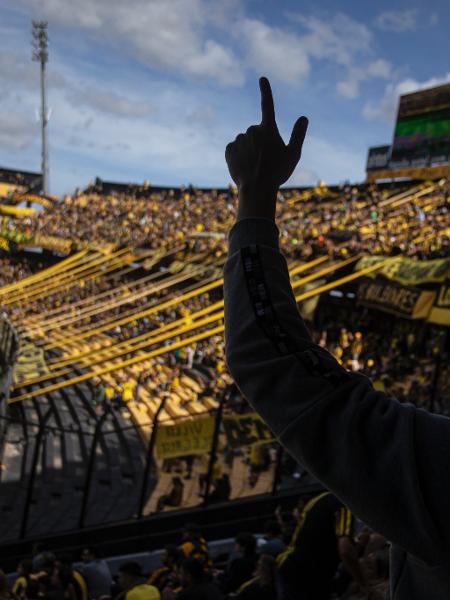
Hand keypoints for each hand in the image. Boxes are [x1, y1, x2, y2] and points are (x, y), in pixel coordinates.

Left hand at [225, 76, 307, 221]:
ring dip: (249, 150)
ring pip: (244, 142)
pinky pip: (234, 150)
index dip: (266, 91)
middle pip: (256, 133)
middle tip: (265, 161)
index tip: (262, 78)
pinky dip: (238, 156)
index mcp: (268, 129)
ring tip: (254, 166)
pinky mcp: (228, 149)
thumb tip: (304, 117)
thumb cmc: (277, 173)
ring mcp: (239, 139)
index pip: (267, 105)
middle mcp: (252, 130)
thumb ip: (298, 134)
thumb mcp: (293, 154)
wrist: (256, 189)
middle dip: (260, 143)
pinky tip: (243, 167)